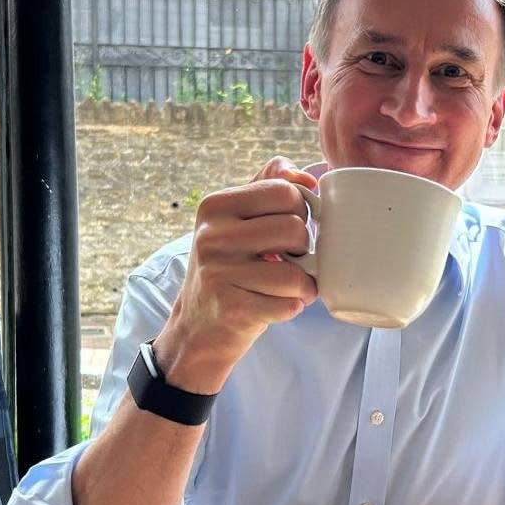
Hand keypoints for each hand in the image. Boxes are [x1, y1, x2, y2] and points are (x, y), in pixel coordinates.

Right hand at [152, 156, 318, 391]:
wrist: (198, 326)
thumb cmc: (229, 267)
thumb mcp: (237, 219)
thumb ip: (269, 184)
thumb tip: (306, 178)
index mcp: (214, 206)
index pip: (285, 191)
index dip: (299, 211)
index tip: (288, 228)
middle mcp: (211, 236)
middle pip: (295, 229)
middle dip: (304, 249)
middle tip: (290, 259)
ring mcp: (219, 274)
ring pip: (295, 273)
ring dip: (302, 284)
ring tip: (286, 286)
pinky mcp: (232, 309)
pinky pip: (289, 304)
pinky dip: (291, 308)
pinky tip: (274, 305)